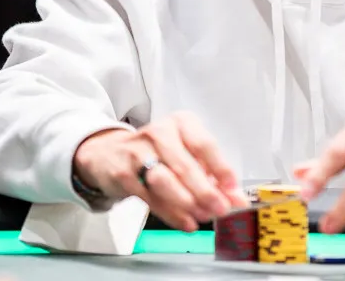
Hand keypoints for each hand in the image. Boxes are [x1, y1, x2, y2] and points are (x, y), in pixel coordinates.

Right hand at [73, 112, 249, 231]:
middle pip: (185, 165)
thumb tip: (236, 198)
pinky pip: (150, 198)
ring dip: (187, 203)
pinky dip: (171, 214)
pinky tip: (186, 221)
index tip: (232, 190)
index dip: (221, 169)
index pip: (204, 144)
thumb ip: (211, 174)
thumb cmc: (156, 151)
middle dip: (206, 191)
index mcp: (181, 123)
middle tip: (220, 209)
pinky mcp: (123, 174)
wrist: (108, 153)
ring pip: (165, 181)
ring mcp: (138, 152)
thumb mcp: (185, 152)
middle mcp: (160, 132)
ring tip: (203, 216)